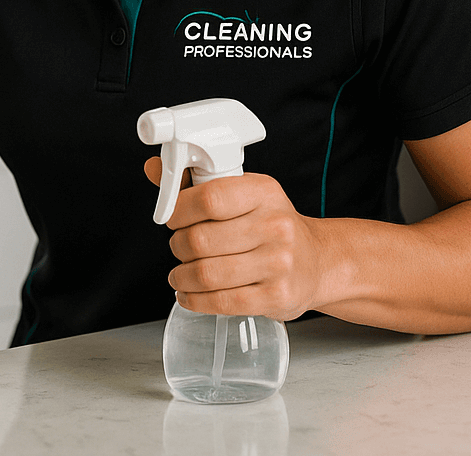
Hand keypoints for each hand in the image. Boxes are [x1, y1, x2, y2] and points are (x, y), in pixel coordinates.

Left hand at [143, 157, 328, 321]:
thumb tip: (153, 168)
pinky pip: (221, 302)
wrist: (317, 261)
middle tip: (179, 248)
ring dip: (182, 276)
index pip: (209, 197)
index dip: (179, 210)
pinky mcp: (275, 296)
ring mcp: (278, 263)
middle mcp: (275, 226)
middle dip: (178, 246)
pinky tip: (190, 293)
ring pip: (206, 274)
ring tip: (181, 273)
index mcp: (264, 192)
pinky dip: (195, 300)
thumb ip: (196, 184)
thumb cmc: (271, 225)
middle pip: (200, 239)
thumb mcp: (243, 194)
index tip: (173, 218)